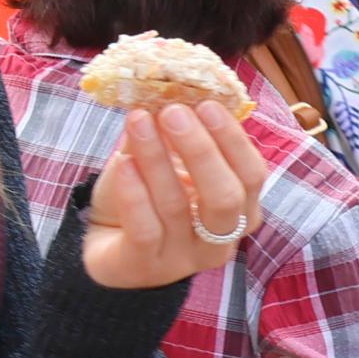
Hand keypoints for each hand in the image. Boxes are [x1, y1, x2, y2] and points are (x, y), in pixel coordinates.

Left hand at [77, 103, 269, 291]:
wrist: (107, 247)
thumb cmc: (145, 200)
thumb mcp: (163, 166)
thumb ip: (171, 136)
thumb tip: (168, 91)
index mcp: (239, 211)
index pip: (251, 175)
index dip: (232, 140)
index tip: (207, 103)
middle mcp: (220, 240)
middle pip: (225, 196)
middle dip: (201, 149)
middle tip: (174, 111)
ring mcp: (183, 258)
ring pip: (179, 205)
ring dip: (157, 158)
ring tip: (138, 120)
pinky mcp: (145, 266)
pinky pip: (145, 228)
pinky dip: (134, 192)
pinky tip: (121, 162)